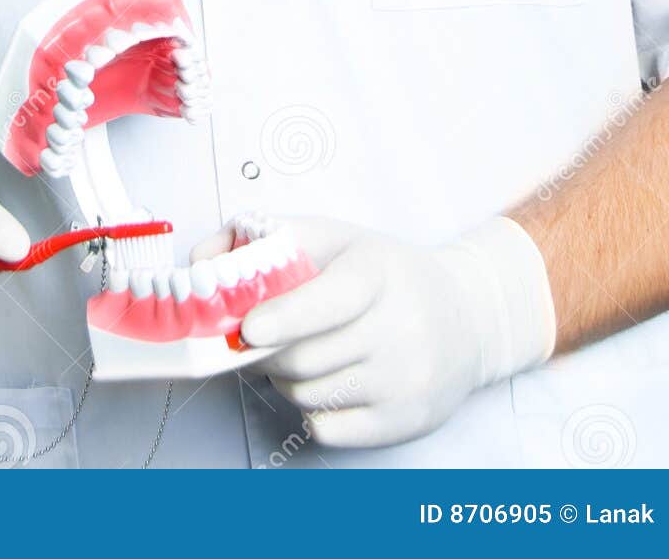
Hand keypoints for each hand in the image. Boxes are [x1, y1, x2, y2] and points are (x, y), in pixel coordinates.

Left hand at [192, 214, 555, 449]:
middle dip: (265, 351)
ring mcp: (405, 380)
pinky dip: (311, 410)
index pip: (326, 303)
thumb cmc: (385, 273)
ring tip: (299, 354)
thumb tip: (201, 258)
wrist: (467, 317)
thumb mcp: (334, 238)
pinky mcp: (405, 421)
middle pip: (303, 358)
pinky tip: (325, 382)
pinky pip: (329, 430)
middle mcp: (399, 328)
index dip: (283, 317)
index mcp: (378, 274)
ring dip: (285, 379)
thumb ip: (266, 239)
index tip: (248, 328)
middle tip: (257, 338)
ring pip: (309, 394)